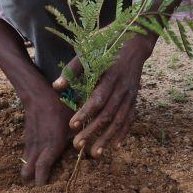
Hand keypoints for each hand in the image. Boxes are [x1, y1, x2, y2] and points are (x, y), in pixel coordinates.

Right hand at [21, 92, 73, 185]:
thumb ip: (82, 139)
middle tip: (36, 191)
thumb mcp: (76, 123)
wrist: (38, 94)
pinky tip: (34, 164)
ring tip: (34, 182)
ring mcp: (31, 142)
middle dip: (31, 181)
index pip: (43, 167)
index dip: (41, 180)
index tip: (42, 189)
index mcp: (52, 144)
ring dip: (29, 172)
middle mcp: (39, 146)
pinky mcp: (27, 137)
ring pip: (26, 163)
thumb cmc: (60, 107)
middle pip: (29, 169)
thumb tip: (94, 154)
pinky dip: (29, 162)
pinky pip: (26, 154)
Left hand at [53, 36, 154, 157]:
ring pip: (120, 121)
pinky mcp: (135, 97)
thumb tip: (57, 86)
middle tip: (77, 146)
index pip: (97, 99)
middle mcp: (123, 88)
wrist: (136, 38)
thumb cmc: (108, 42)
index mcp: (111, 76)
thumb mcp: (89, 49)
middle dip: (93, 132)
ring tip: (95, 154)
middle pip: (107, 115)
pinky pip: (130, 118)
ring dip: (108, 138)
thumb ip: (74, 68)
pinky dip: (124, 132)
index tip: (72, 125)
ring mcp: (131, 94)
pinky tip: (116, 146)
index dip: (85, 113)